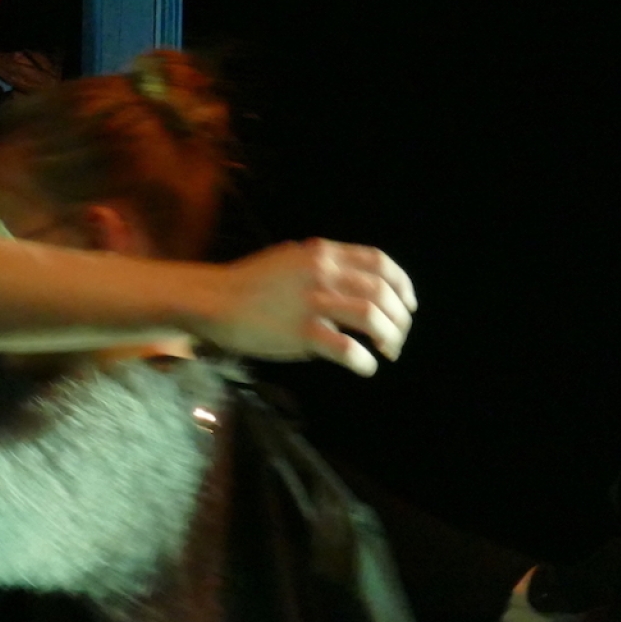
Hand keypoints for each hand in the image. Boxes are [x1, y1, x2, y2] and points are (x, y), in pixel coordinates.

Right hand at [199, 239, 417, 375]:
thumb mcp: (291, 260)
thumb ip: (323, 266)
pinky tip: (365, 367)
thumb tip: (354, 284)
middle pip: (383, 292)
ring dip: (391, 337)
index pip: (380, 263)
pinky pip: (348, 348)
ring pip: (373, 317)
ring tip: (389, 351)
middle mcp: (323, 273)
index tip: (408, 305)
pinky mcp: (302, 332)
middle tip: (399, 337)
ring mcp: (313, 302)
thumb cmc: (248, 283)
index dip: (403, 285)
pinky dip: (364, 361)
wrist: (212, 300)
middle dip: (400, 318)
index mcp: (323, 253)